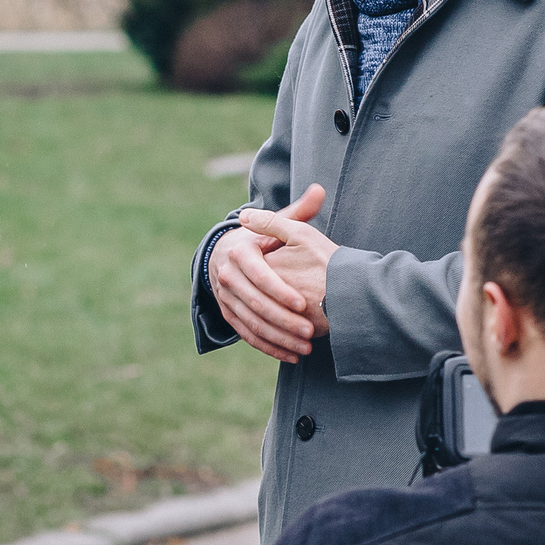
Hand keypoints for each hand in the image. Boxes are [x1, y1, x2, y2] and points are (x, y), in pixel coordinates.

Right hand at [208, 185, 328, 361]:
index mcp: (239, 251)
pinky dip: (268, 347)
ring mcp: (225, 297)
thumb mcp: (275, 224)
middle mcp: (226, 275)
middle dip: (283, 320)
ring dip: (278, 339)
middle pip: (255, 303)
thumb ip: (298, 212)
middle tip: (309, 331)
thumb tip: (320, 189)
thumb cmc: (259, 239)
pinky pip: (247, 334)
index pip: (260, 275)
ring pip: (251, 323)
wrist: (224, 254)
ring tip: (305, 349)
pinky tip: (291, 356)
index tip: (302, 303)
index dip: (280, 290)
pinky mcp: (228, 314)